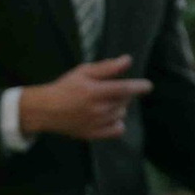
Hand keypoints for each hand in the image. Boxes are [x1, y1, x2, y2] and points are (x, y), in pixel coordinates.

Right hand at [20, 56, 151, 142]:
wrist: (46, 110)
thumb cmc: (65, 87)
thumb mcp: (83, 72)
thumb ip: (107, 67)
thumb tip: (127, 60)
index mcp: (94, 92)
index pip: (124, 89)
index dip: (139, 87)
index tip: (148, 86)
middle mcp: (97, 110)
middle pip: (124, 101)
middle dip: (123, 94)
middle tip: (108, 89)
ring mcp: (96, 124)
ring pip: (121, 114)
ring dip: (119, 107)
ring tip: (103, 102)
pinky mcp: (94, 135)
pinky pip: (117, 130)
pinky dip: (117, 122)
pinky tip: (109, 116)